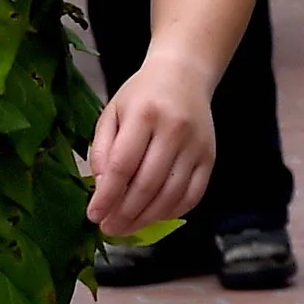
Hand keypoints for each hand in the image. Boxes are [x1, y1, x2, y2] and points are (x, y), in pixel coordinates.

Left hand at [87, 46, 214, 237]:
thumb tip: (101, 189)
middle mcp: (174, 130)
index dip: (107, 196)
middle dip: (124, 213)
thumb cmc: (142, 95)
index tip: (94, 215)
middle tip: (108, 228)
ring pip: (170, 195)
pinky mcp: (209, 158)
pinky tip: (153, 216)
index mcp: (144, 115)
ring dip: (146, 218)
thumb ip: (102, 149)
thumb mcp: (113, 112)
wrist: (184, 75)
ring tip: (126, 228)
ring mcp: (196, 146)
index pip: (122, 165)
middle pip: (147, 185)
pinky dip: (171, 212)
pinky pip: (192, 195)